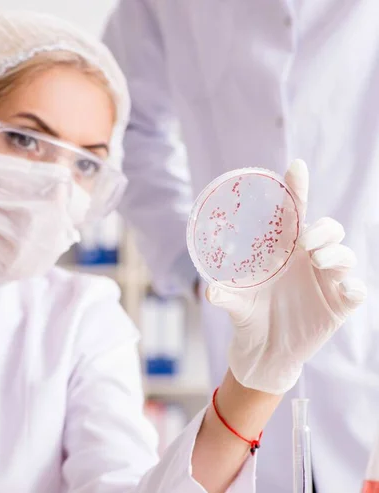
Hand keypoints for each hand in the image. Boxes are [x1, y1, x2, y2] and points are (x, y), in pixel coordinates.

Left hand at [206, 159, 366, 393]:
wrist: (263, 349)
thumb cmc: (249, 314)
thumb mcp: (235, 302)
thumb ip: (225, 294)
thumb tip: (209, 291)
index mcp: (283, 249)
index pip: (294, 213)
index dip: (297, 189)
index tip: (296, 166)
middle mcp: (307, 259)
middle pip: (328, 229)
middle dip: (323, 228)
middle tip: (305, 241)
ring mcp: (326, 280)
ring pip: (344, 255)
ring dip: (336, 253)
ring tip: (316, 260)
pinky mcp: (338, 304)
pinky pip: (357, 290)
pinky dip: (354, 287)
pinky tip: (345, 289)